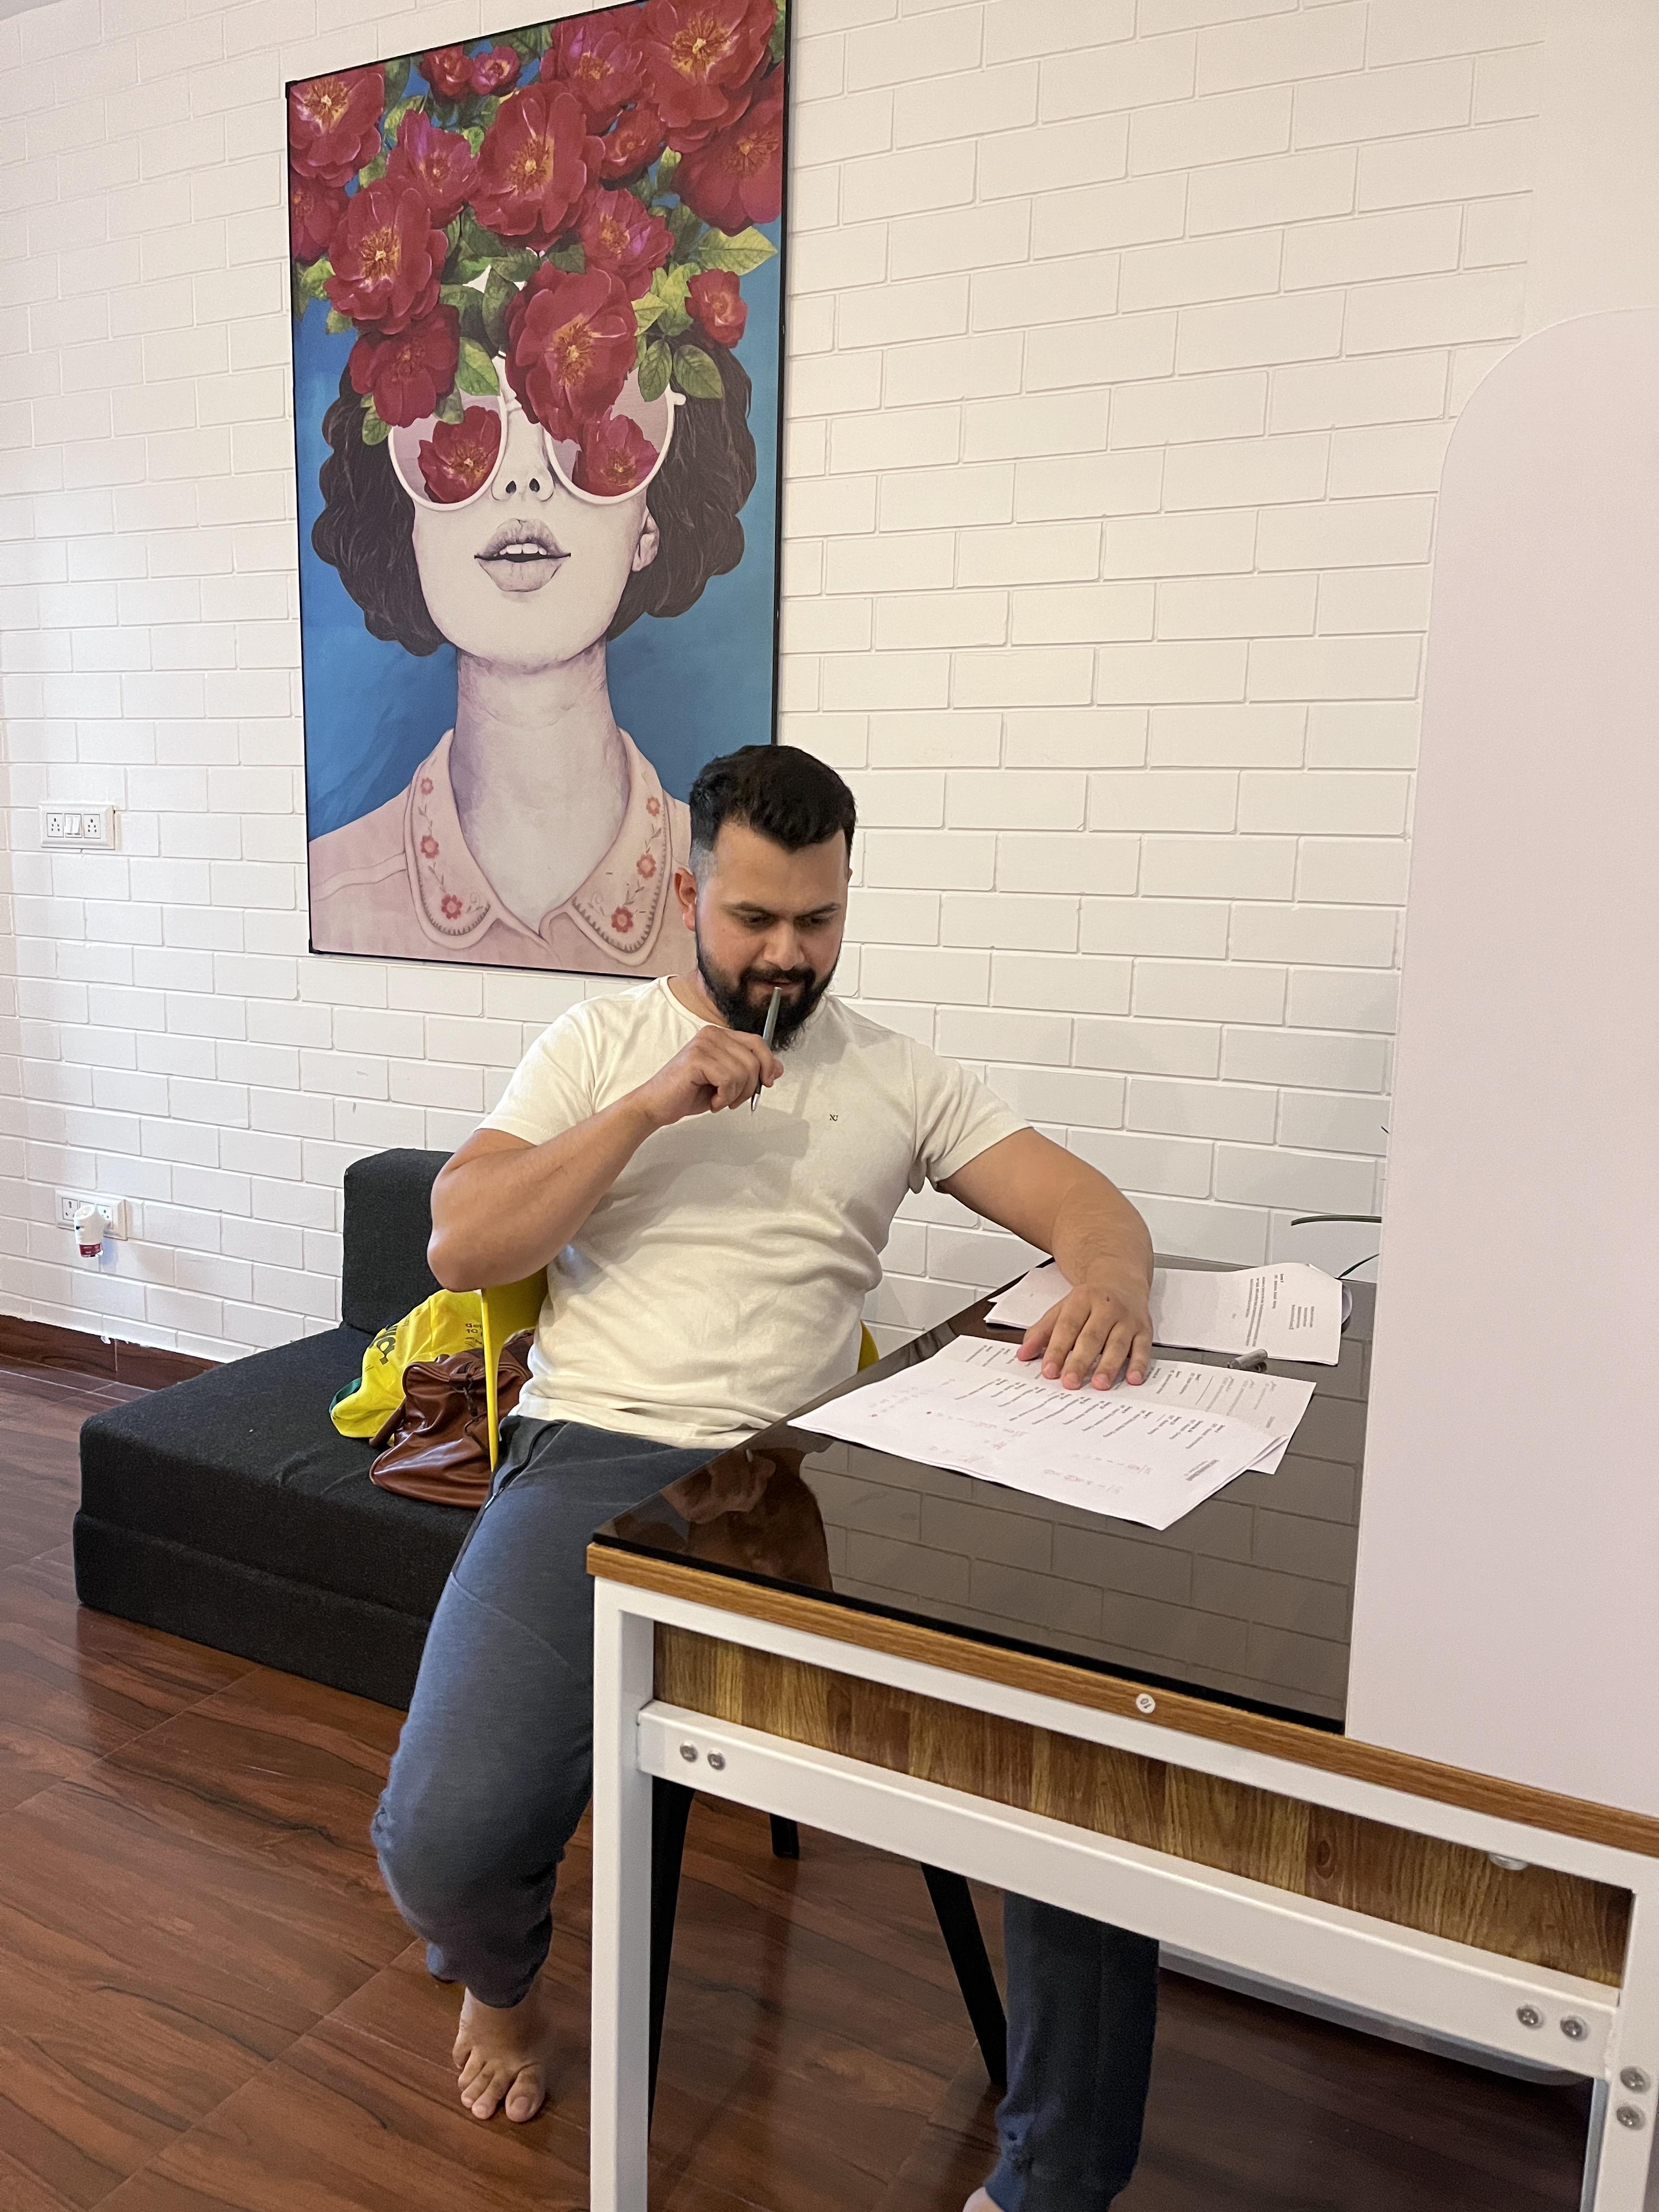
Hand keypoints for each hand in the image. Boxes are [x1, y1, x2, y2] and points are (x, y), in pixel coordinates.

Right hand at [631, 1024, 781, 1127]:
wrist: (658, 1105)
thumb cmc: (689, 1093)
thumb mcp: (728, 1082)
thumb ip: (751, 1071)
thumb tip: (777, 1068)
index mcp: (719, 1036)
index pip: (757, 1042)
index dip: (768, 1063)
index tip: (767, 1082)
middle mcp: (711, 1034)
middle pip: (754, 1059)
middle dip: (750, 1086)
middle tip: (733, 1099)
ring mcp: (703, 1044)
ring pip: (743, 1071)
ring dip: (735, 1095)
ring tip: (719, 1100)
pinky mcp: (697, 1058)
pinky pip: (728, 1079)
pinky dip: (724, 1097)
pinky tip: (712, 1101)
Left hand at [1017, 1258, 1151, 1390]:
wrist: (1121, 1278)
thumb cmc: (1090, 1300)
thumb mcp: (1062, 1309)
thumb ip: (1042, 1331)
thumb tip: (1023, 1353)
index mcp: (1082, 1300)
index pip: (1067, 1326)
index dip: (1057, 1349)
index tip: (1049, 1370)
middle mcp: (1106, 1308)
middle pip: (1092, 1336)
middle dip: (1080, 1361)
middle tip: (1070, 1382)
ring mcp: (1127, 1319)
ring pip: (1117, 1343)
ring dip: (1109, 1365)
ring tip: (1099, 1384)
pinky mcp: (1144, 1329)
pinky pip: (1143, 1348)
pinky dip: (1139, 1364)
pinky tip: (1133, 1378)